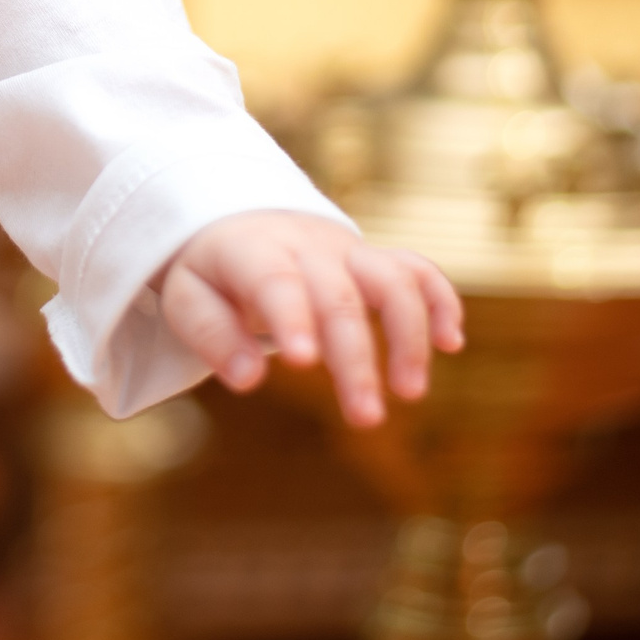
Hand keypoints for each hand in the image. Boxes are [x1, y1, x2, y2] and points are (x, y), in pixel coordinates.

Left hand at [159, 211, 464, 427]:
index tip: (302, 364)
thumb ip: (212, 336)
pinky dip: (440, 300)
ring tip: (410, 393)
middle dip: (356, 357)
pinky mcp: (376, 260)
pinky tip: (451, 343)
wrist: (241, 220)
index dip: (292, 318)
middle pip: (340, 296)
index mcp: (252, 251)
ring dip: (408, 334)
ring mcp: (348, 250)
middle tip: (366, 419)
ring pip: (392, 279)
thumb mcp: (188, 298)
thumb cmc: (213, 274)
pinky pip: (418, 270)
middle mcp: (308, 247)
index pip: (276, 281)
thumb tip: (249, 379)